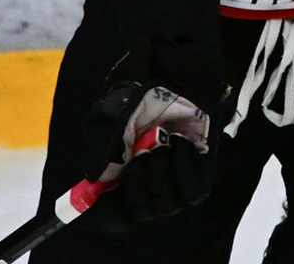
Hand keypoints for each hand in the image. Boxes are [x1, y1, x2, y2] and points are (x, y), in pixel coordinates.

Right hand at [69, 38, 226, 234]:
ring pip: (167, 204)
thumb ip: (99, 144)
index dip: (104, 215)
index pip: (112, 216)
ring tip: (164, 140)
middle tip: (141, 153)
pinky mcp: (200, 177)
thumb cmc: (139, 98)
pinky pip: (195, 191)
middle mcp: (147, 188)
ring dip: (163, 170)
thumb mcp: (110, 115)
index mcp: (119, 180)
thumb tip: (93, 177)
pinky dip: (185, 165)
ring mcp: (174, 186)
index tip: (100, 203)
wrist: (177, 78)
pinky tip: (181, 142)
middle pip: (140, 213)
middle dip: (138, 183)